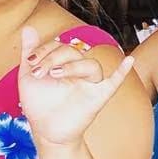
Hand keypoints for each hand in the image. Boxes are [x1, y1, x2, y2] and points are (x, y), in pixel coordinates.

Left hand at [19, 27, 133, 146]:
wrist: (44, 130)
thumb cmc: (38, 104)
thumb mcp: (28, 75)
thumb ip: (31, 52)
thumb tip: (28, 28)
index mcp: (64, 64)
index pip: (60, 46)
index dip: (45, 50)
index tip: (30, 62)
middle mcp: (79, 71)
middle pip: (75, 53)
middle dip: (54, 58)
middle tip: (39, 72)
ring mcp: (90, 84)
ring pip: (92, 65)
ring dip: (74, 66)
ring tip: (55, 74)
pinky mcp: (98, 97)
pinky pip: (115, 82)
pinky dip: (123, 71)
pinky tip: (129, 60)